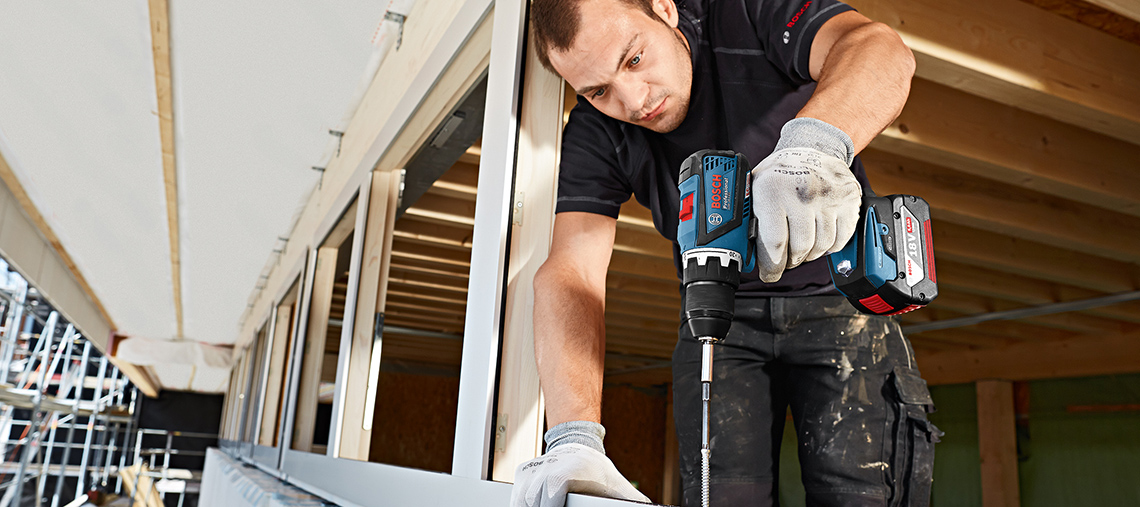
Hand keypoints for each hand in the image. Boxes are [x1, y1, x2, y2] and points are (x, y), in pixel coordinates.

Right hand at [510, 443, 649, 506]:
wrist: (577, 443)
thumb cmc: (597, 469)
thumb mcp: (616, 484)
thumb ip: (632, 499)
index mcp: (570, 473)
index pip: (552, 500)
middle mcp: (550, 468)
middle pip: (536, 503)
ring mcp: (535, 469)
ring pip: (524, 501)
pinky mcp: (524, 472)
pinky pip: (517, 496)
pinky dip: (521, 505)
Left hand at [751, 146, 860, 281]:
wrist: (812, 147)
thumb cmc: (780, 173)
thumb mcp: (756, 190)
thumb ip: (751, 222)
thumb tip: (747, 255)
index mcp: (773, 191)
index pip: (775, 243)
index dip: (772, 266)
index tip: (769, 274)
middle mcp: (803, 193)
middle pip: (800, 248)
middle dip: (790, 261)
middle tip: (785, 260)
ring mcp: (829, 197)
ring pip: (821, 247)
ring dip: (809, 255)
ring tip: (800, 250)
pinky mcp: (849, 200)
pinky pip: (840, 239)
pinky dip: (829, 247)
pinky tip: (818, 241)